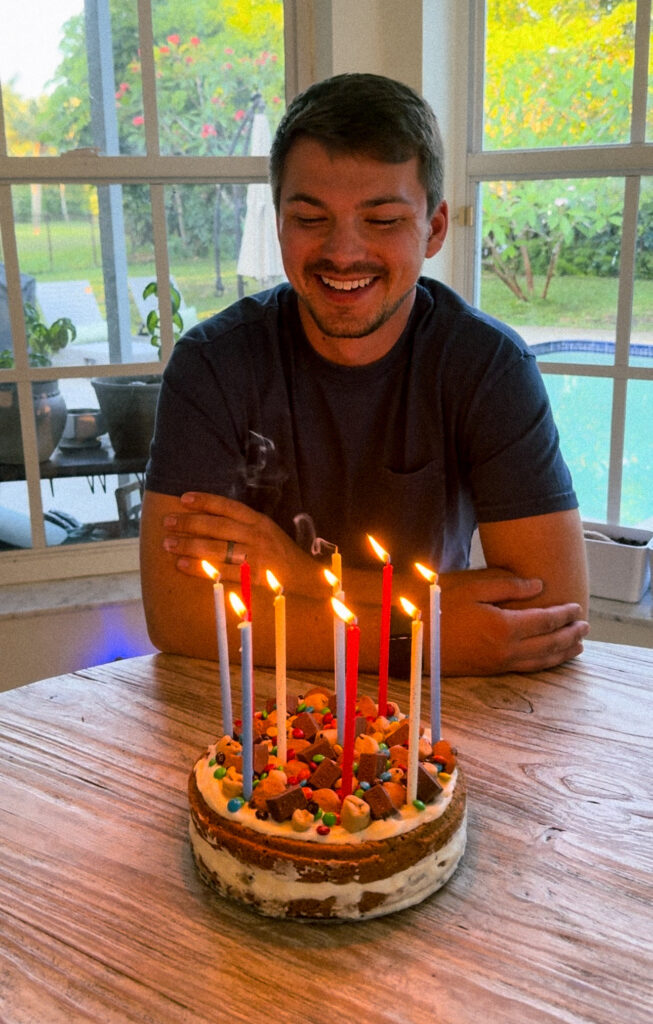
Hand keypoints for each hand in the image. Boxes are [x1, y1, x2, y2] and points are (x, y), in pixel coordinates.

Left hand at [161, 491, 320, 595]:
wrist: (307, 577)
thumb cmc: (280, 552)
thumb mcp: (265, 529)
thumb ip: (242, 523)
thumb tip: (207, 516)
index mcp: (258, 521)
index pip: (228, 507)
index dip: (205, 501)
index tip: (183, 499)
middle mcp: (256, 536)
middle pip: (217, 527)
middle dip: (189, 523)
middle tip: (167, 522)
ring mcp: (255, 557)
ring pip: (216, 548)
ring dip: (189, 545)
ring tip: (168, 543)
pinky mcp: (253, 578)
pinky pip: (222, 572)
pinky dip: (200, 568)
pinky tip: (182, 565)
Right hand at [440, 570, 589, 674]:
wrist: (413, 639)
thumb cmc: (439, 608)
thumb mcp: (473, 587)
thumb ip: (508, 585)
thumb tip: (539, 586)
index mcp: (505, 626)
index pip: (546, 620)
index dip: (564, 614)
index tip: (577, 608)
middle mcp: (507, 649)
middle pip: (549, 643)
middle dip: (570, 634)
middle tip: (586, 627)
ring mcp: (499, 663)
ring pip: (541, 660)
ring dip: (562, 653)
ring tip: (578, 646)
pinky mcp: (490, 670)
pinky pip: (527, 668)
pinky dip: (545, 664)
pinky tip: (550, 659)